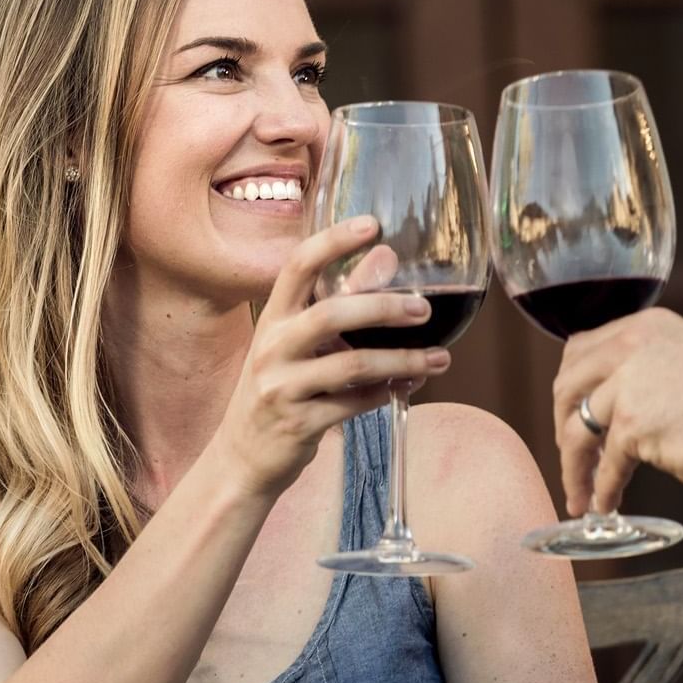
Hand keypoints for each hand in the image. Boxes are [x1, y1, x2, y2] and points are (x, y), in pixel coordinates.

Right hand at [211, 215, 451, 499]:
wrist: (241, 458)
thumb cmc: (280, 388)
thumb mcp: (297, 343)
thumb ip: (340, 302)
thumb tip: (387, 256)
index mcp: (273, 318)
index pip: (298, 267)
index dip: (333, 241)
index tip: (372, 224)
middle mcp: (272, 347)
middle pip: (330, 314)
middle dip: (383, 308)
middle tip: (424, 308)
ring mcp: (282, 387)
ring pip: (352, 365)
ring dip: (403, 360)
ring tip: (440, 359)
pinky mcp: (298, 425)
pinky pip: (354, 404)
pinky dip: (389, 393)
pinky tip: (413, 385)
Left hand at [551, 308, 682, 514]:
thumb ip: (651, 369)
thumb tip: (615, 401)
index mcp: (647, 325)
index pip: (582, 349)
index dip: (573, 388)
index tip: (572, 415)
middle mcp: (633, 344)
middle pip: (567, 384)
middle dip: (562, 424)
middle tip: (573, 455)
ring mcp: (631, 384)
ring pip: (575, 429)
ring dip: (574, 467)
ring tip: (580, 492)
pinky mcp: (634, 425)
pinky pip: (604, 465)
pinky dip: (601, 489)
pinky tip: (607, 504)